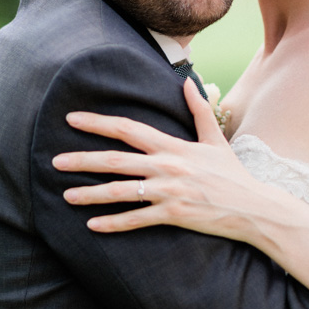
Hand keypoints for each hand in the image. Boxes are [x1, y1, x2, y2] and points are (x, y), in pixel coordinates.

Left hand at [52, 78, 268, 236]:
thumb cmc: (232, 174)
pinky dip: (113, 224)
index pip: (128, 129)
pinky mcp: (174, 215)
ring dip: (90, 195)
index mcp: (173, 146)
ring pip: (120, 192)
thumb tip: (187, 83)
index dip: (98, 123)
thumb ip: (199, 110)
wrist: (253, 207)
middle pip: (115, 161)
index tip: (73, 120)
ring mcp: (169, 192)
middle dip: (82, 160)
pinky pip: (137, 220)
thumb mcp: (215, 139)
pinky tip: (93, 225)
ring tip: (67, 196)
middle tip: (55, 161)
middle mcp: (167, 167)